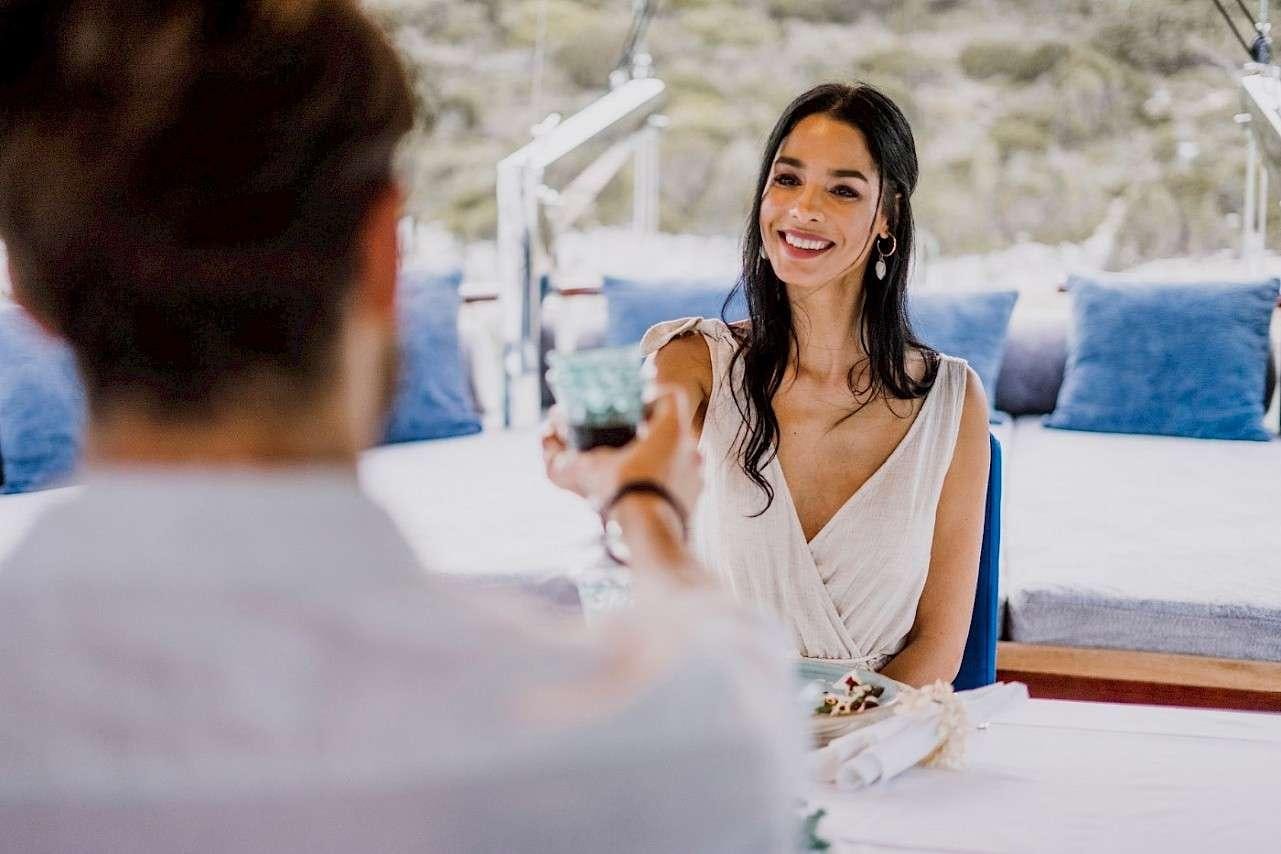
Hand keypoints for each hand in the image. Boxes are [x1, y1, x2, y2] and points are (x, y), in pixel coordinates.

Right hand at [542, 387, 702, 515]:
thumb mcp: (585, 471)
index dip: (650, 398)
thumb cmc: (622, 495)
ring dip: (658, 458)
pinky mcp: (696, 497)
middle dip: (650, 433)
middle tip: (627, 443)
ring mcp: (697, 473)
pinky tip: (646, 491)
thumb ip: (560, 457)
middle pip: (674, 426)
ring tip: (634, 470)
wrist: (650, 536)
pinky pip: (682, 480)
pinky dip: (666, 482)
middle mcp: (691, 447)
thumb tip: (545, 440)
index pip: (669, 396)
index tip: (632, 412)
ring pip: (678, 454)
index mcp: (672, 429)